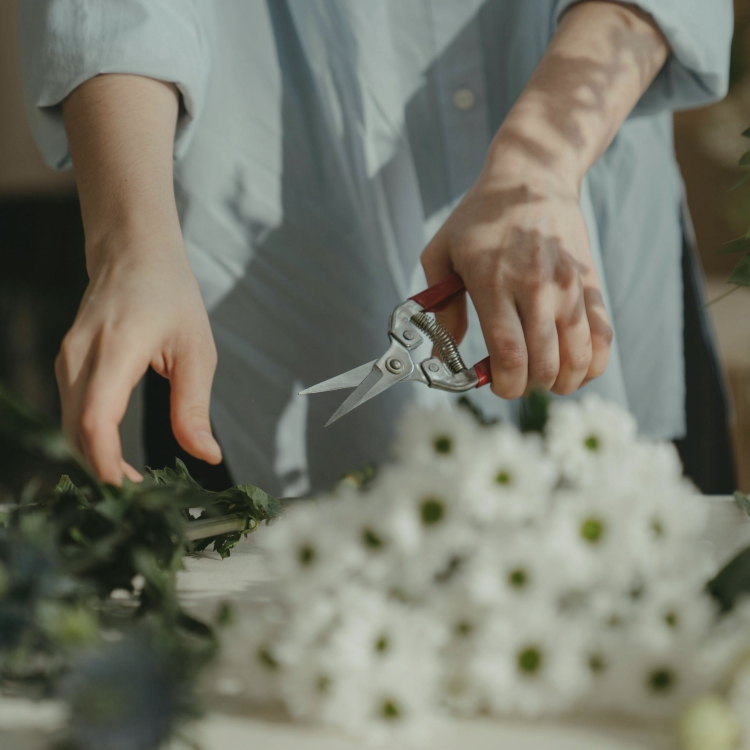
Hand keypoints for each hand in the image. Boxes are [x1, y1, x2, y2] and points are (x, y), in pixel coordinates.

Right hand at [55, 227, 221, 483]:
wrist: (132, 252)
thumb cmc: (171, 295)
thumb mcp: (197, 350)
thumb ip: (194, 406)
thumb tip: (206, 455)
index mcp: (117, 348)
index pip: (94, 418)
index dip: (105, 461)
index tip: (130, 491)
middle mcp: (80, 355)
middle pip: (75, 431)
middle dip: (103, 471)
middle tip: (142, 497)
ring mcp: (67, 358)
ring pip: (68, 424)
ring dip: (95, 458)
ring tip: (133, 481)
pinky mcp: (66, 363)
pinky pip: (71, 411)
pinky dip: (89, 439)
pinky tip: (115, 454)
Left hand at [421, 0, 668, 399]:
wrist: (532, 177)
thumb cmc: (478, 219)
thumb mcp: (441, 253)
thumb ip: (440, 307)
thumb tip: (444, 356)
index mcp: (493, 281)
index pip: (509, 353)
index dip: (506, 384)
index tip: (497, 385)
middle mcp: (536, 287)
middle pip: (544, 363)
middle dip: (529, 386)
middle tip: (516, 380)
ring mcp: (569, 286)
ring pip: (578, 357)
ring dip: (561, 382)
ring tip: (545, 377)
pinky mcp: (590, 284)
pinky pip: (603, 337)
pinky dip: (592, 364)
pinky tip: (576, 369)